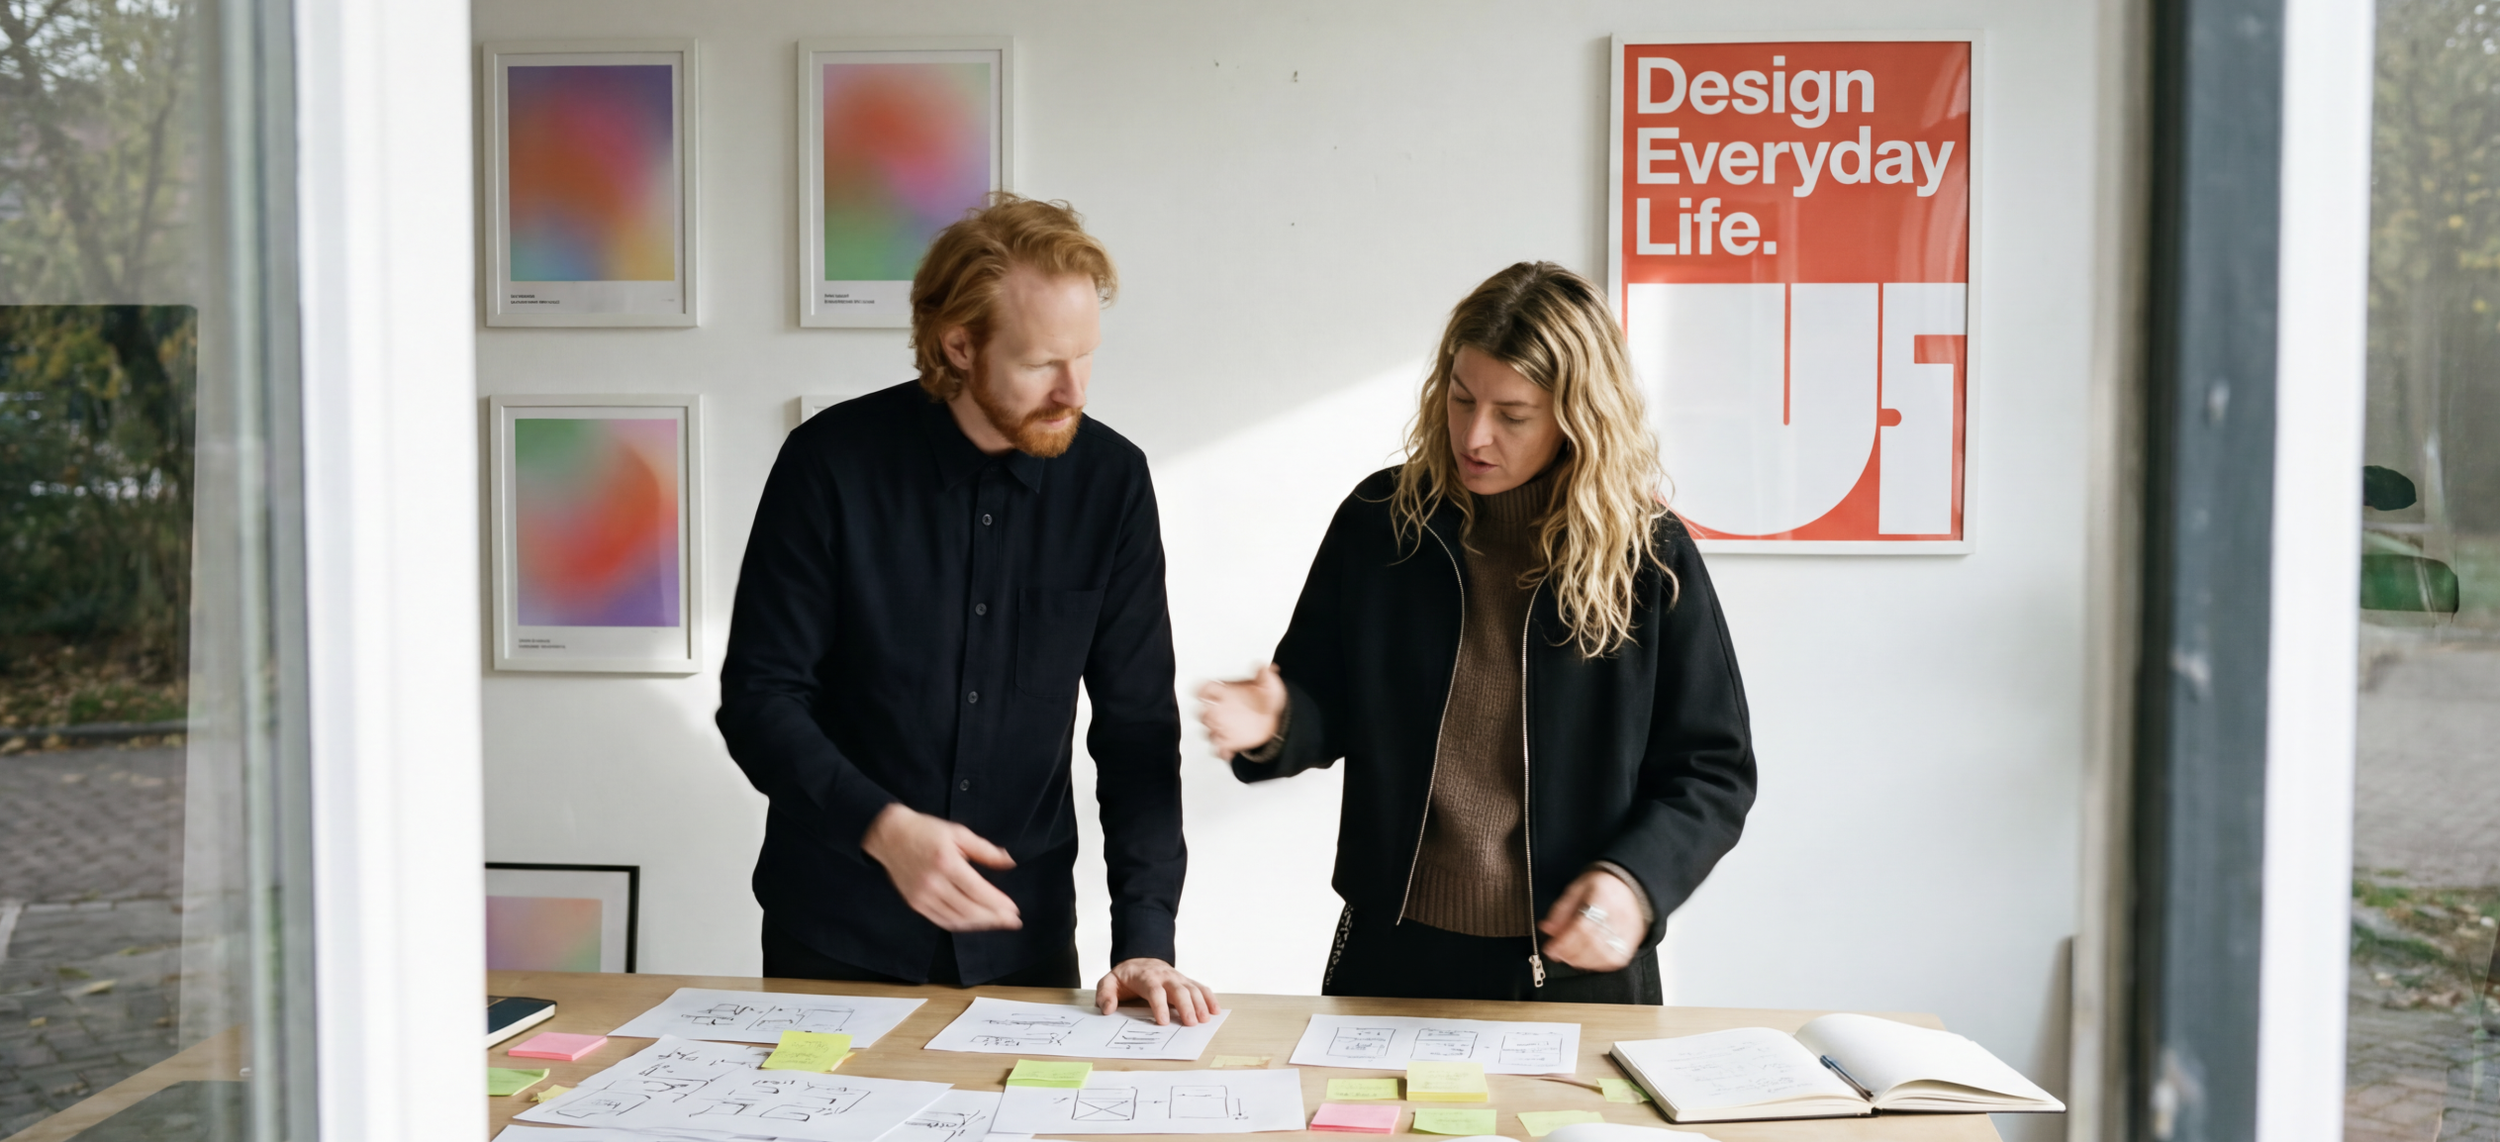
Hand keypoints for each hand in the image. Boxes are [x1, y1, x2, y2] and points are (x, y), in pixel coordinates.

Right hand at [860, 803, 1022, 931]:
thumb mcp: (959, 833)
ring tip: (997, 923)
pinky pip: (942, 920)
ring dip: (980, 924)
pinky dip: (961, 924)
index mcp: (947, 863)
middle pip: (970, 909)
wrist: (890, 835)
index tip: (1014, 910)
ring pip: (957, 919)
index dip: (998, 904)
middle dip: (994, 918)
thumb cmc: (926, 831)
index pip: (978, 891)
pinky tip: (974, 922)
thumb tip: (1009, 862)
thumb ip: (985, 850)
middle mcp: (934, 883)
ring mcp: (922, 896)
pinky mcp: (915, 903)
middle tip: (1013, 921)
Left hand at [1095, 958, 1221, 1025]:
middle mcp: (1165, 976)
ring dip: (1200, 1003)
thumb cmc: (1125, 977)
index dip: (1160, 1006)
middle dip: (1186, 1006)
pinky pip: (1200, 987)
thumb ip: (1105, 994)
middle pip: (1178, 989)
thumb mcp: (1109, 982)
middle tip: (1191, 1023)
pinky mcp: (1186, 981)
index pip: (1154, 990)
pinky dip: (1209, 998)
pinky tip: (1215, 1010)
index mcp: (1146, 977)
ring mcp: (1178, 978)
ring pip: (1192, 988)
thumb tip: (1108, 1009)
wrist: (1140, 960)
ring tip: (1205, 1020)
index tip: (1164, 1022)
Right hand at [1197, 664, 1286, 759]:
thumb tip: (1265, 666)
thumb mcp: (1269, 683)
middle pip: (1201, 713)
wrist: (1277, 719)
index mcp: (1224, 693)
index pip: (1205, 689)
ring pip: (1207, 732)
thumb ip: (1265, 674)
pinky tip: (1229, 751)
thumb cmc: (1267, 699)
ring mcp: (1223, 727)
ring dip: (1213, 733)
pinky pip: (1218, 749)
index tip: (1203, 692)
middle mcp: (1220, 710)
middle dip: (1205, 714)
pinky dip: (1221, 751)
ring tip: (1223, 732)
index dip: (1202, 690)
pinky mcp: (1229, 742)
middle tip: (1215, 714)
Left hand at [1538, 868, 1645, 972]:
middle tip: (1556, 953)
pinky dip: (1596, 964)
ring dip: (1581, 961)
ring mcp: (1628, 932)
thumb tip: (1547, 928)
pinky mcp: (1631, 944)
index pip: (1583, 926)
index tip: (1550, 948)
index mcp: (1604, 898)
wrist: (1629, 887)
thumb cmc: (1602, 887)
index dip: (1564, 941)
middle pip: (1592, 943)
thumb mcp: (1577, 889)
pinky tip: (1586, 960)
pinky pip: (1614, 961)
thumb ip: (1561, 910)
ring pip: (1604, 956)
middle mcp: (1619, 917)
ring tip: (1568, 957)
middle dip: (1569, 953)